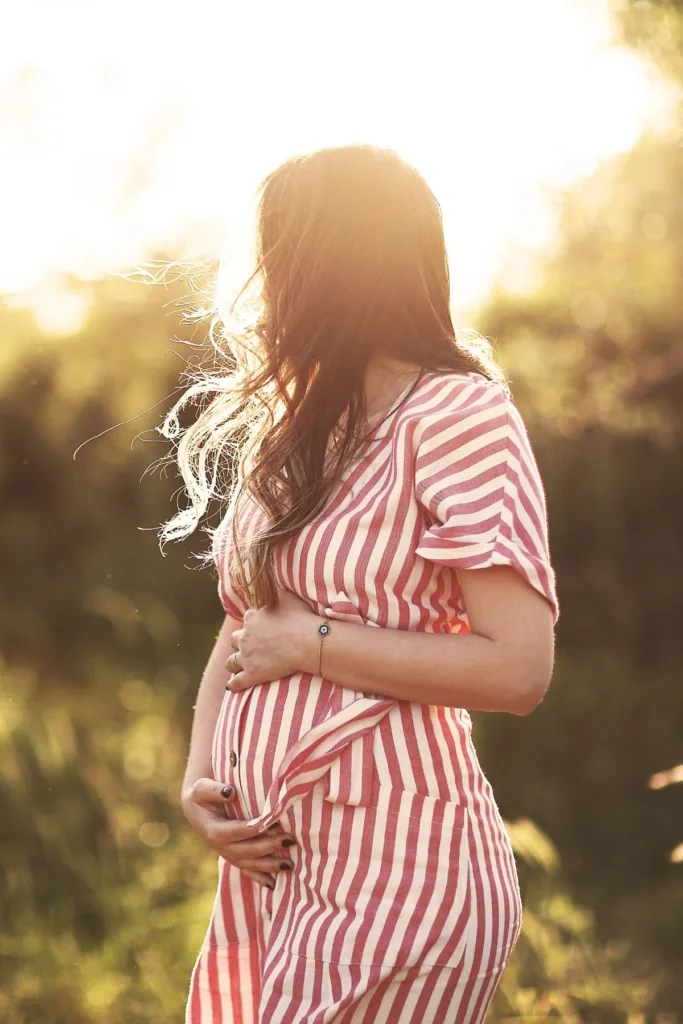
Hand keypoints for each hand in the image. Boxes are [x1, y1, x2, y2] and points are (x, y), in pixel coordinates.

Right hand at [181, 778, 296, 887]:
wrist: (195, 810)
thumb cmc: (201, 796)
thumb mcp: (201, 789)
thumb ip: (213, 790)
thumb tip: (230, 792)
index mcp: (215, 830)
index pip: (239, 831)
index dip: (257, 828)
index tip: (276, 821)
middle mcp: (221, 847)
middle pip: (248, 850)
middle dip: (270, 846)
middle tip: (290, 839)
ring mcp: (228, 854)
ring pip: (250, 864)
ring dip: (270, 865)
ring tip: (290, 864)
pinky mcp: (233, 857)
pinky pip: (247, 870)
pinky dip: (260, 878)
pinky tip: (274, 885)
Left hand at [226, 589, 318, 691]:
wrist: (307, 642)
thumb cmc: (301, 618)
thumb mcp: (288, 597)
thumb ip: (277, 591)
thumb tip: (272, 582)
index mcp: (252, 617)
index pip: (247, 621)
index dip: (253, 626)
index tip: (260, 629)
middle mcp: (245, 636)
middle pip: (235, 640)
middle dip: (240, 643)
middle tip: (250, 647)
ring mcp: (246, 656)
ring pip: (231, 662)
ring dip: (234, 663)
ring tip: (237, 667)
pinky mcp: (251, 674)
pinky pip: (235, 682)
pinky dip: (233, 684)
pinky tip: (232, 686)